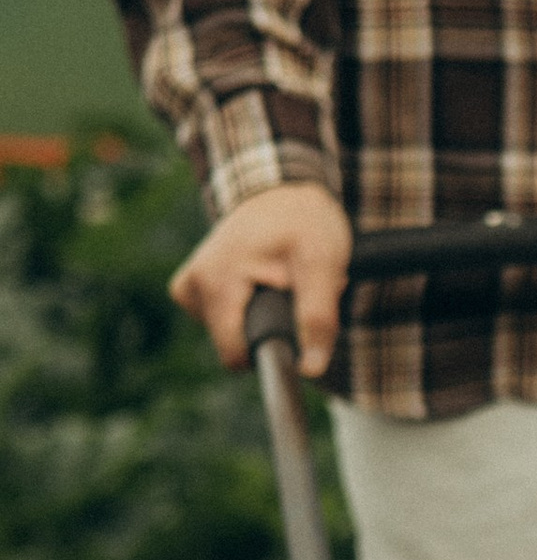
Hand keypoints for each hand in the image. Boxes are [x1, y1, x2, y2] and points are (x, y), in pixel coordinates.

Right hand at [170, 181, 350, 378]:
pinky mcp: (191, 286)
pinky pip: (219, 319)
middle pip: (233, 344)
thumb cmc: (305, 223)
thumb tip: (311, 369)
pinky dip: (244, 308)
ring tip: (278, 282)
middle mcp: (194, 281)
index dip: (269, 353)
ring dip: (259, 316)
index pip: (234, 352)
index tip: (294, 337)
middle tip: (290, 291)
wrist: (283, 190)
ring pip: (229, 334)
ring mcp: (190, 283)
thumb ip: (318, 317)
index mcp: (217, 279)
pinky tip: (257, 282)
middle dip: (268, 327)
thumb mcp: (323, 264)